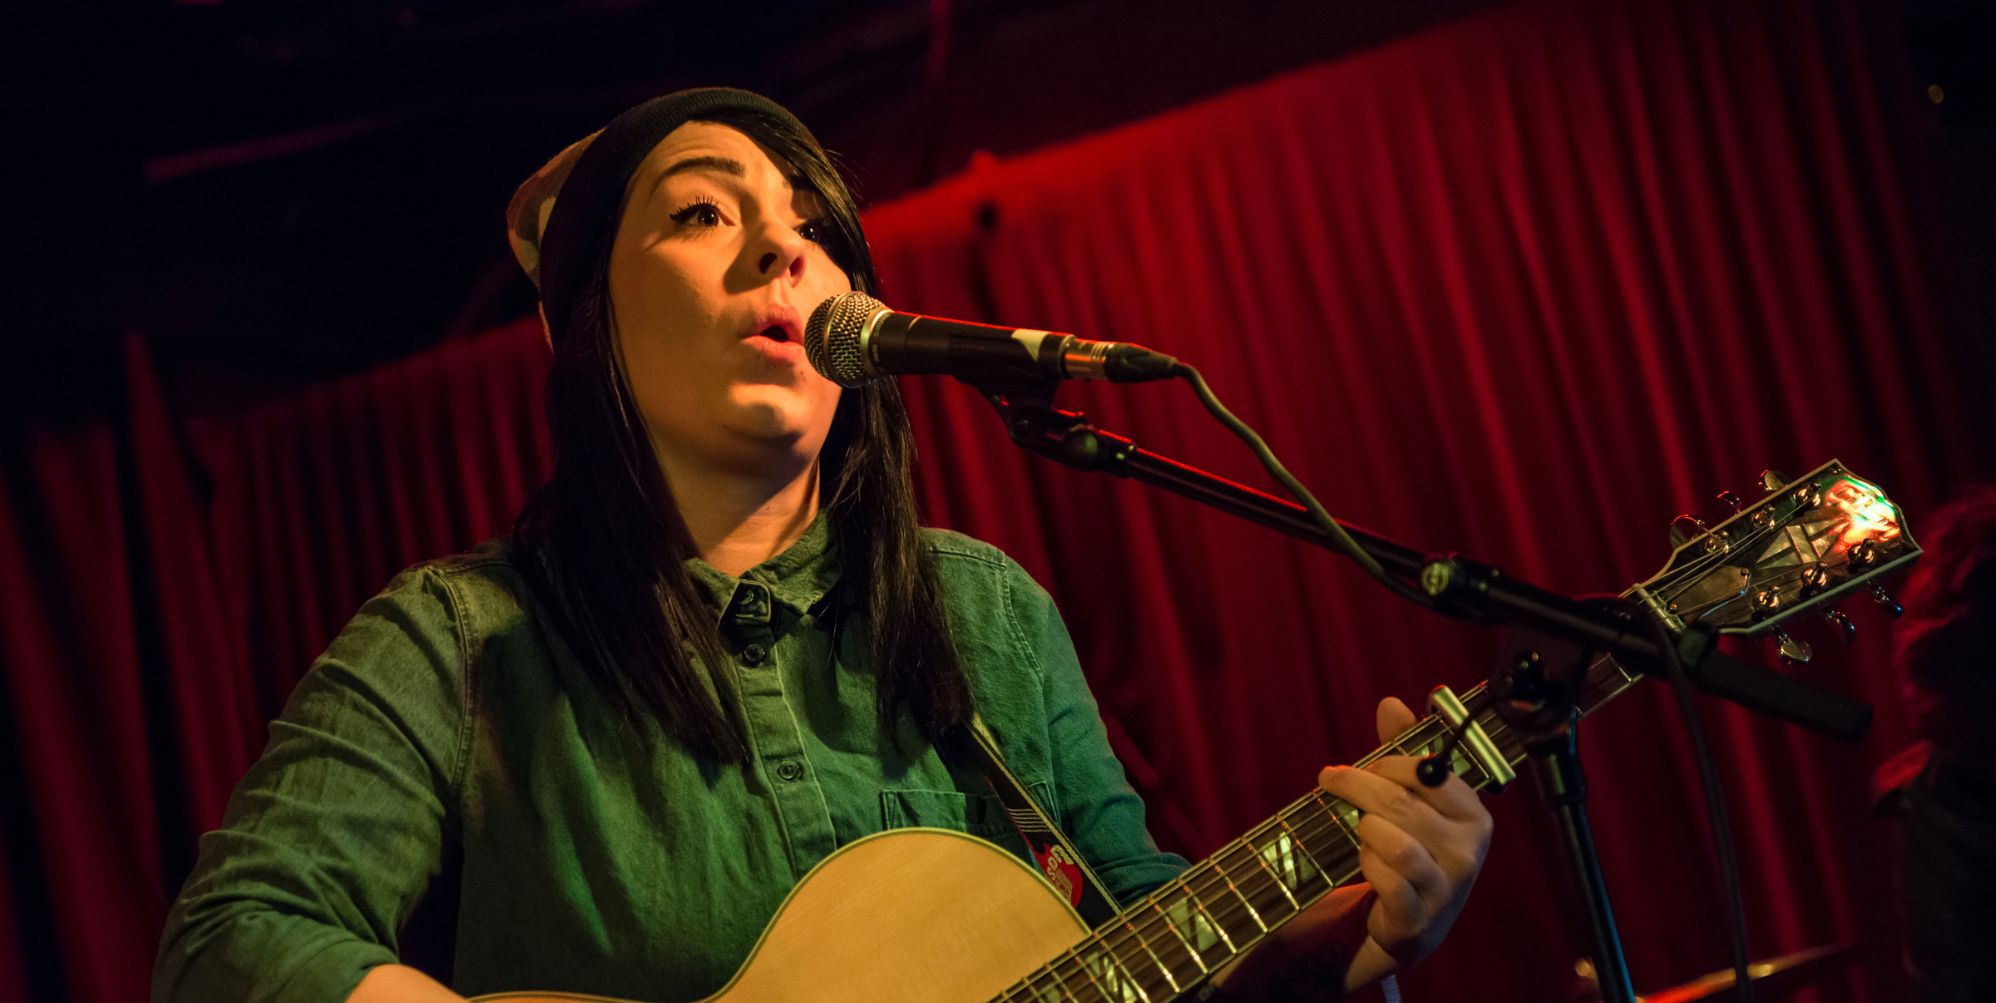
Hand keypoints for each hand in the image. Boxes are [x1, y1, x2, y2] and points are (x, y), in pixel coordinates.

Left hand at [1316, 696, 1492, 986]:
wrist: (1411, 924)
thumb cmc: (1412, 849)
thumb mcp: (1412, 799)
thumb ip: (1402, 752)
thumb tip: (1390, 703)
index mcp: (1474, 814)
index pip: (1426, 772)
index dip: (1384, 763)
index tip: (1359, 765)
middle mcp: (1468, 850)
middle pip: (1400, 803)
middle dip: (1357, 786)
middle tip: (1331, 779)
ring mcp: (1447, 887)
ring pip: (1392, 841)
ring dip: (1364, 830)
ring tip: (1359, 829)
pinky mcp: (1419, 918)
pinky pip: (1385, 879)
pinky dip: (1367, 865)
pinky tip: (1365, 862)